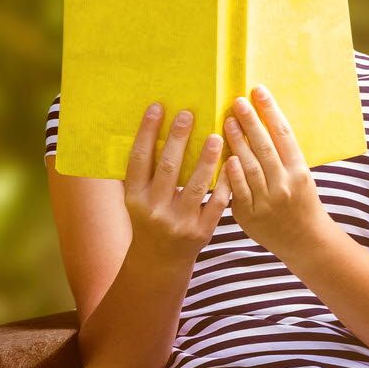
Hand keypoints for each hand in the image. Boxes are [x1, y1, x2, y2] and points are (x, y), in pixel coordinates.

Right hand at [122, 103, 230, 260]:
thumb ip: (142, 172)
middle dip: (178, 139)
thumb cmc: (149, 219)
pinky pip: (216, 203)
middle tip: (189, 113)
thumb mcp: (136, 199)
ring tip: (217, 135)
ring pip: (196, 185)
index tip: (157, 107)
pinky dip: (225, 183)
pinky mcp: (202, 231)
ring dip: (207, 159)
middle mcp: (154, 209)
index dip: (147, 133)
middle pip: (168, 168)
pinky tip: (234, 163)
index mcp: (134, 197)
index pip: (139, 159)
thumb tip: (148, 130)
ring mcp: (179, 221)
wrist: (160, 260)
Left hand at [221, 87, 339, 260]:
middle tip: (237, 101)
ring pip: (250, 165)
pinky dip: (232, 173)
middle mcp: (285, 183)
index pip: (284, 135)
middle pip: (265, 146)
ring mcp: (267, 200)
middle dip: (250, 122)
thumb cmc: (302, 203)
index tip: (259, 92)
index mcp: (300, 171)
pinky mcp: (250, 214)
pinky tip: (225, 156)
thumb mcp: (302, 177)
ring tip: (226, 122)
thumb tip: (263, 125)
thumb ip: (284, 156)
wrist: (305, 240)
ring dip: (237, 141)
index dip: (271, 111)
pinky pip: (238, 190)